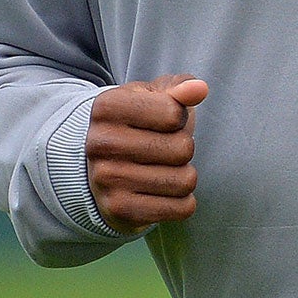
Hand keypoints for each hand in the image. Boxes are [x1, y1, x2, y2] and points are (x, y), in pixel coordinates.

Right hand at [86, 74, 206, 232]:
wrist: (97, 168)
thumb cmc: (138, 123)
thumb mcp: (153, 95)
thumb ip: (180, 86)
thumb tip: (199, 89)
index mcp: (107, 107)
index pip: (174, 113)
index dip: (179, 117)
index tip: (161, 121)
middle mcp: (101, 144)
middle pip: (183, 149)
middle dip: (183, 148)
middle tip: (163, 149)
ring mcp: (107, 180)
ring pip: (185, 181)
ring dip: (184, 176)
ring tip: (162, 170)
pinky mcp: (120, 211)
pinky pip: (182, 208)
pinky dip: (182, 202)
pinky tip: (162, 193)